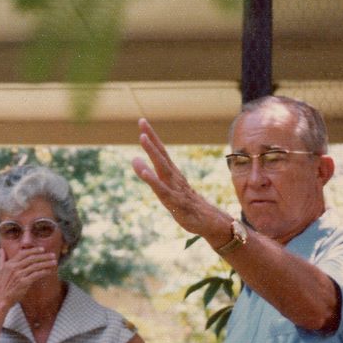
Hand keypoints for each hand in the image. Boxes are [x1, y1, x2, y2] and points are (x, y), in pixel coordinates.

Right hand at [0, 246, 57, 306]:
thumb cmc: (0, 287)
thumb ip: (2, 259)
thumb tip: (1, 249)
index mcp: (9, 264)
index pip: (23, 253)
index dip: (34, 250)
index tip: (42, 249)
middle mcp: (14, 268)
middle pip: (32, 258)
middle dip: (44, 256)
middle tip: (53, 255)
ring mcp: (19, 275)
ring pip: (36, 266)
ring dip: (46, 263)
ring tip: (54, 262)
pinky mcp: (23, 283)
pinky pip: (36, 275)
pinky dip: (44, 272)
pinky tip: (49, 271)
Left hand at [132, 118, 211, 235]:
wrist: (209, 222)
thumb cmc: (184, 204)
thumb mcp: (163, 188)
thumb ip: (148, 174)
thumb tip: (133, 159)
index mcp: (171, 173)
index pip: (161, 152)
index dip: (152, 137)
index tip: (142, 121)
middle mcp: (174, 177)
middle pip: (162, 156)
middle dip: (152, 139)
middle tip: (142, 122)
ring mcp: (176, 189)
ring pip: (163, 169)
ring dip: (153, 153)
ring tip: (143, 138)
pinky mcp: (176, 204)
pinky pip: (164, 191)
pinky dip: (154, 181)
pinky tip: (146, 173)